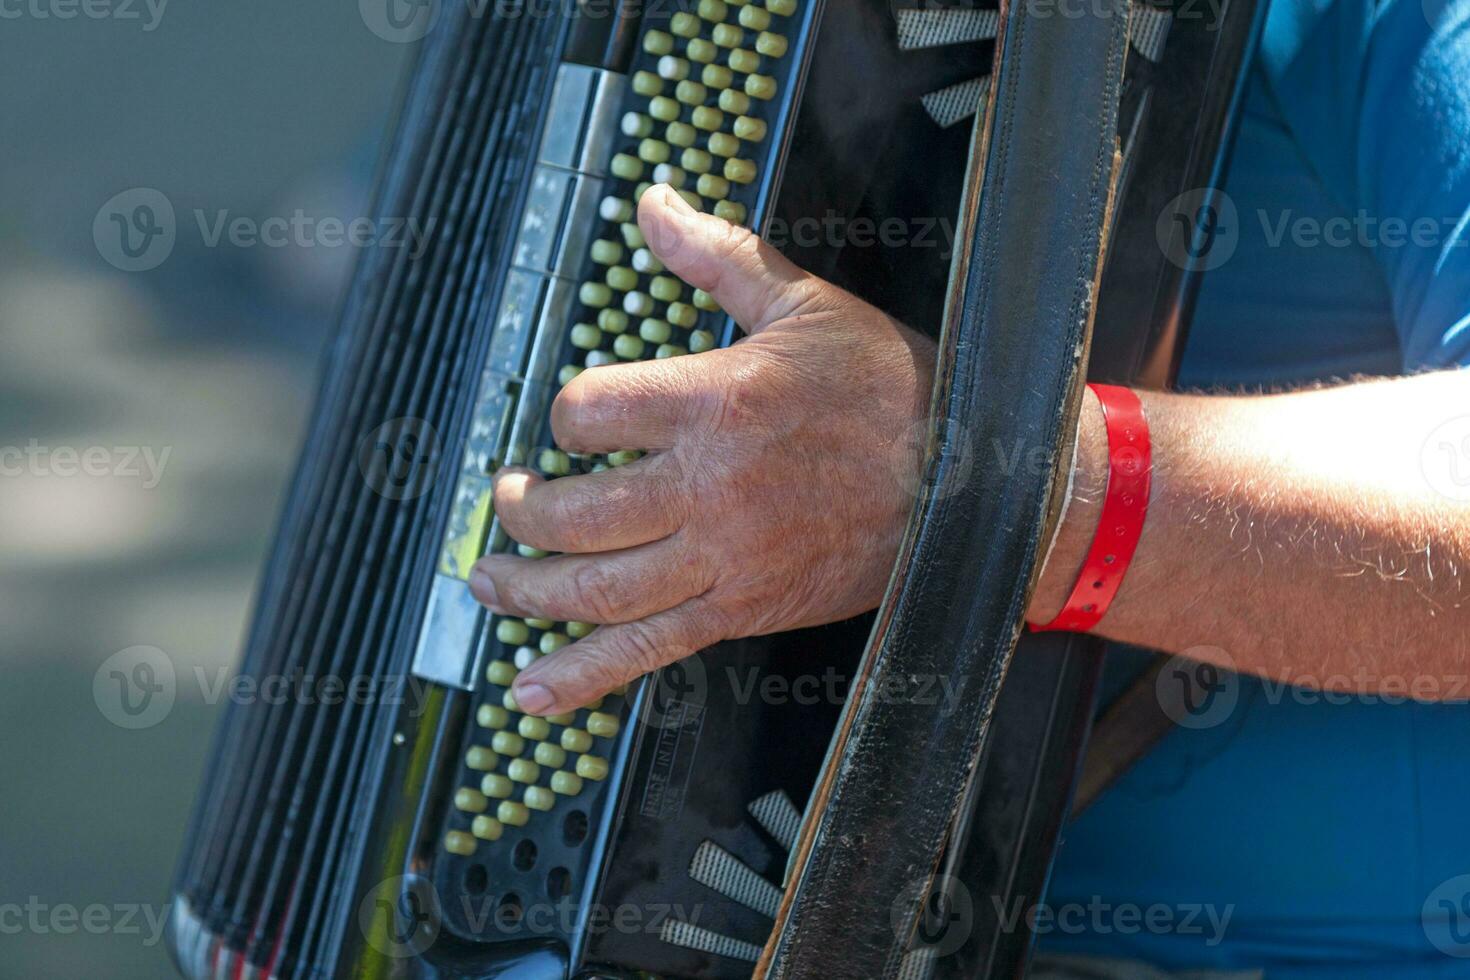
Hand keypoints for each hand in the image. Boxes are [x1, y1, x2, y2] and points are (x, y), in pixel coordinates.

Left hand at [469, 184, 935, 715]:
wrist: (973, 481)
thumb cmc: (894, 391)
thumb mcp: (804, 304)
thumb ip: (717, 258)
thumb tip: (654, 204)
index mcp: (717, 404)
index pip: (592, 412)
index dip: (565, 414)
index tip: (571, 420)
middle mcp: (708, 488)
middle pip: (576, 513)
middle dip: (523, 509)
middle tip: (508, 499)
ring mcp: (722, 559)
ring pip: (597, 591)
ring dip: (527, 591)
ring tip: (488, 581)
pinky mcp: (741, 609)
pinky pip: (647, 651)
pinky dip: (581, 676)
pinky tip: (530, 689)